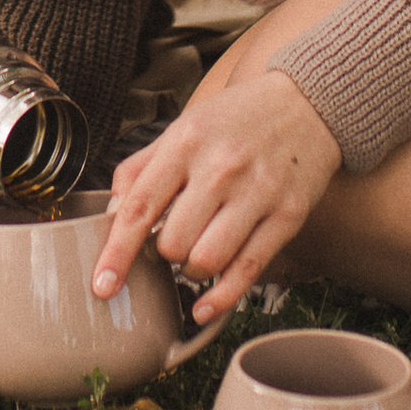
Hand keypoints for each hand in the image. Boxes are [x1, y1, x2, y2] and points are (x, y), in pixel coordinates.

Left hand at [93, 67, 341, 323]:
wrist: (307, 102)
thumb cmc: (236, 119)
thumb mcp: (183, 127)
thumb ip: (141, 168)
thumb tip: (111, 214)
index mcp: (186, 141)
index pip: (140, 207)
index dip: (117, 252)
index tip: (103, 285)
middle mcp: (221, 167)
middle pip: (173, 243)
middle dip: (164, 255)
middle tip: (171, 243)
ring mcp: (258, 192)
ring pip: (207, 261)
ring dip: (191, 271)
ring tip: (195, 255)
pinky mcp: (288, 215)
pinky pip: (248, 270)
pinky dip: (222, 297)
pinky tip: (205, 307)